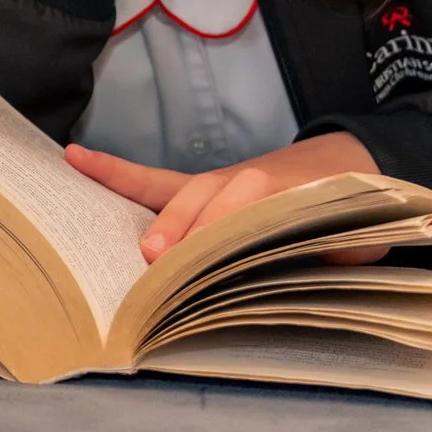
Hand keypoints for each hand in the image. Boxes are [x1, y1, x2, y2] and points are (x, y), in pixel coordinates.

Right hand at [66, 133, 383, 262]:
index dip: (223, 242)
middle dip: (187, 236)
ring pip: (178, 198)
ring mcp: (217, 182)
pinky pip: (153, 180)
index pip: (244, 219)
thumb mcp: (356, 237)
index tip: (203, 269)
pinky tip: (75, 157)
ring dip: (159, 223)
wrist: (354, 163)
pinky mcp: (200, 187)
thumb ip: (329, 252)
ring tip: (141, 252)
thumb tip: (300, 273)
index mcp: (279, 194)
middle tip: (163, 264)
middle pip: (206, 208)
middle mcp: (241, 182)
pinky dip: (115, 171)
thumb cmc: (349, 211)